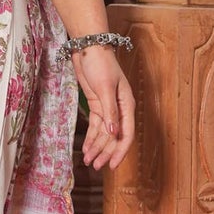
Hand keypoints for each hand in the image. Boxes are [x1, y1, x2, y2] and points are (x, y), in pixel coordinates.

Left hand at [72, 46, 134, 172]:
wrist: (88, 48)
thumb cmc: (100, 64)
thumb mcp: (105, 87)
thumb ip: (109, 111)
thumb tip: (113, 132)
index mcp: (127, 105)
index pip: (126, 133)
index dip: (120, 151)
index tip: (112, 165)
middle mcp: (119, 109)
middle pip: (114, 137)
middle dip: (105, 152)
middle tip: (95, 166)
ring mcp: (108, 108)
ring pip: (104, 134)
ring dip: (97, 147)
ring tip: (89, 161)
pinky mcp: (97, 105)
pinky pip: (95, 126)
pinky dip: (91, 138)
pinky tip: (86, 148)